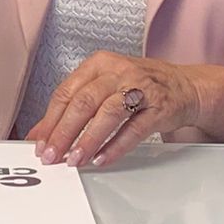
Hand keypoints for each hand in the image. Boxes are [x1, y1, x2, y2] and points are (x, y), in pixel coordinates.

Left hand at [23, 50, 204, 168]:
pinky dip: (116, 146)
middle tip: (52, 155)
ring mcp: (140, 88)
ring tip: (75, 159)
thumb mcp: (104, 87)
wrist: (184, 86)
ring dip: (88, 140)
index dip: (50, 120)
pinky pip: (134, 129)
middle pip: (83, 102)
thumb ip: (73, 108)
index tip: (40, 142)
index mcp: (99, 64)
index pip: (66, 92)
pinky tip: (102, 158)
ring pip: (108, 114)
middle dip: (63, 132)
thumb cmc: (139, 86)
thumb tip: (41, 134)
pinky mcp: (159, 107)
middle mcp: (118, 72)